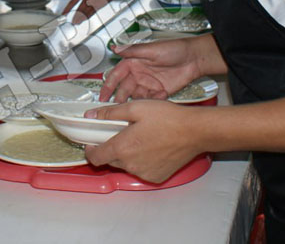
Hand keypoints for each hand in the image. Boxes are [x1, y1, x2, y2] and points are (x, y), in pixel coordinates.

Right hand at [62, 0, 129, 22]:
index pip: (73, 2)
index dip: (68, 8)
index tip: (64, 13)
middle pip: (79, 9)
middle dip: (75, 15)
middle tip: (72, 21)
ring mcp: (92, 2)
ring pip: (85, 12)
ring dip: (81, 17)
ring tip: (77, 22)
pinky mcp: (98, 5)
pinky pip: (91, 12)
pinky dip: (88, 16)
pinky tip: (84, 19)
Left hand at [84, 100, 202, 183]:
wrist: (194, 131)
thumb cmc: (168, 118)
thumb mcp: (136, 107)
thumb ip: (110, 113)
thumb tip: (91, 115)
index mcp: (123, 147)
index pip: (95, 157)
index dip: (90, 150)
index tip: (93, 142)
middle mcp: (131, 165)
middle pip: (110, 160)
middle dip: (112, 148)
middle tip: (122, 133)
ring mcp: (144, 173)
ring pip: (126, 165)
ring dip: (127, 154)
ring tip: (141, 138)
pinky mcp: (156, 177)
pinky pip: (141, 170)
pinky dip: (141, 161)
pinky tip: (152, 148)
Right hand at [100, 38, 203, 102]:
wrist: (194, 59)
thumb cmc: (174, 49)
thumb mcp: (151, 49)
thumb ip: (133, 51)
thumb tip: (115, 48)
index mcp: (134, 62)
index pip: (116, 76)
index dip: (108, 86)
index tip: (102, 96)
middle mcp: (139, 74)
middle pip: (124, 89)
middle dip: (120, 98)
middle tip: (117, 108)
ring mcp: (149, 83)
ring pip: (137, 96)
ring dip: (138, 101)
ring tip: (141, 104)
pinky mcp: (159, 91)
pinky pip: (151, 99)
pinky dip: (153, 100)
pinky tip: (160, 95)